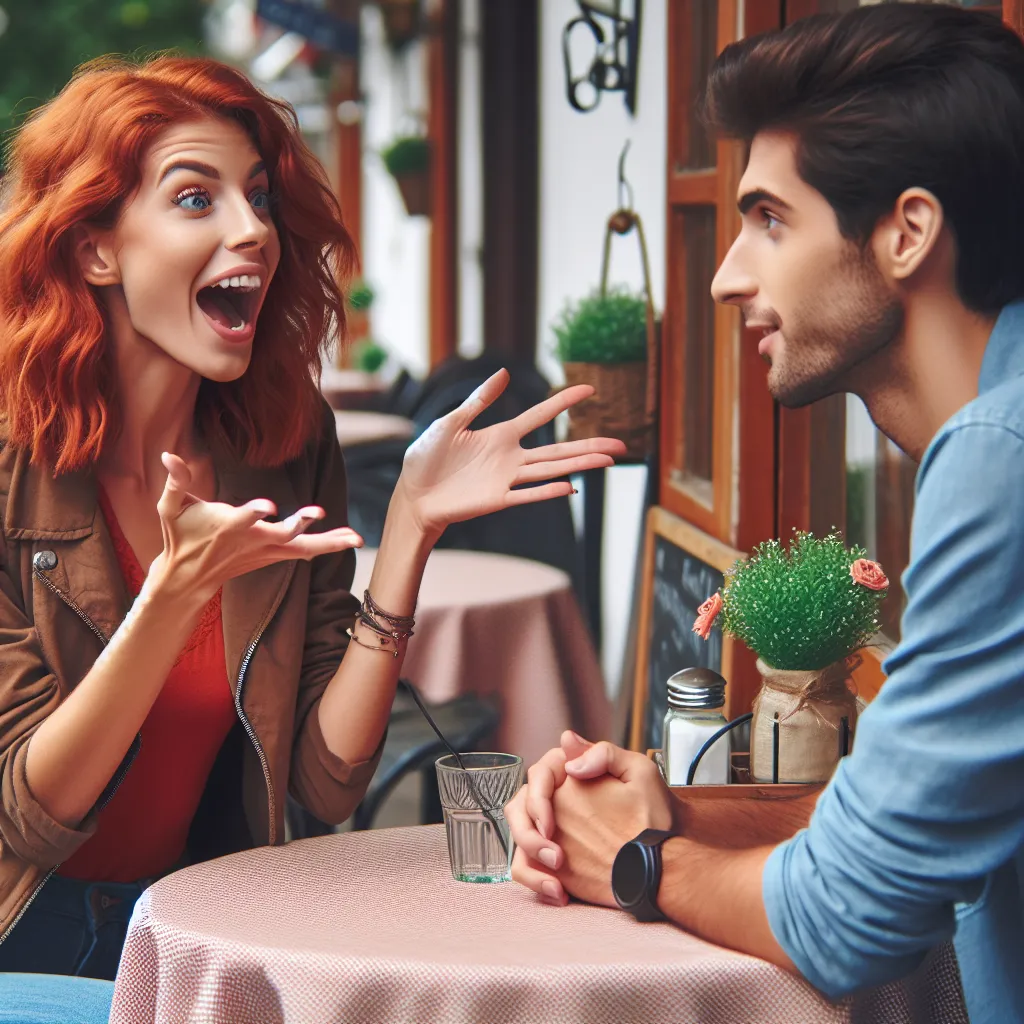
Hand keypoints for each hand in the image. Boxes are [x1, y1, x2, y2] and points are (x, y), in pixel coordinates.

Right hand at [150, 452, 362, 601]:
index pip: (244, 518)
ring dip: (329, 542)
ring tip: (356, 538)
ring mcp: (266, 551)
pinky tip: (350, 540)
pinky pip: (306, 552)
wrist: (188, 577)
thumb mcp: (170, 508)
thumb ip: (174, 481)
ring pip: (302, 548)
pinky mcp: (273, 556)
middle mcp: (251, 540)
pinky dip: (328, 546)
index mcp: (227, 526)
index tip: (269, 505)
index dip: (255, 511)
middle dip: (299, 525)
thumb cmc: (180, 536)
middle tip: (318, 511)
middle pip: (281, 536)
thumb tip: (167, 454)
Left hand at [393, 370, 626, 537]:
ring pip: (551, 470)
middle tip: (620, 444)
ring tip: (609, 461)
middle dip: (589, 446)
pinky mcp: (496, 500)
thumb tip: (506, 374)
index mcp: (500, 435)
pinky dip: (548, 491)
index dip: (563, 401)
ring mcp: (506, 480)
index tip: (589, 389)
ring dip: (580, 466)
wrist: (413, 496)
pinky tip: (571, 487)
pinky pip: (527, 496)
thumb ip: (478, 401)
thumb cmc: (427, 459)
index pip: (540, 415)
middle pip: (558, 450)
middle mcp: (510, 457)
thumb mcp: (449, 423)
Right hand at [509, 737, 676, 906]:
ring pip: (518, 840)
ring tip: (557, 881)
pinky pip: (527, 868)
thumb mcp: (639, 773)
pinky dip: (536, 881)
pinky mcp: (550, 859)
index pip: (539, 776)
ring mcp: (550, 832)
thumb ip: (604, 753)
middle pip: (519, 809)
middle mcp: (556, 801)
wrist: (662, 855)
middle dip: (529, 835)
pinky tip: (558, 893)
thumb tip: (566, 742)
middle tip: (555, 857)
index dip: (538, 799)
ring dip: (530, 861)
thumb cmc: (654, 812)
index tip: (551, 824)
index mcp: (571, 775)